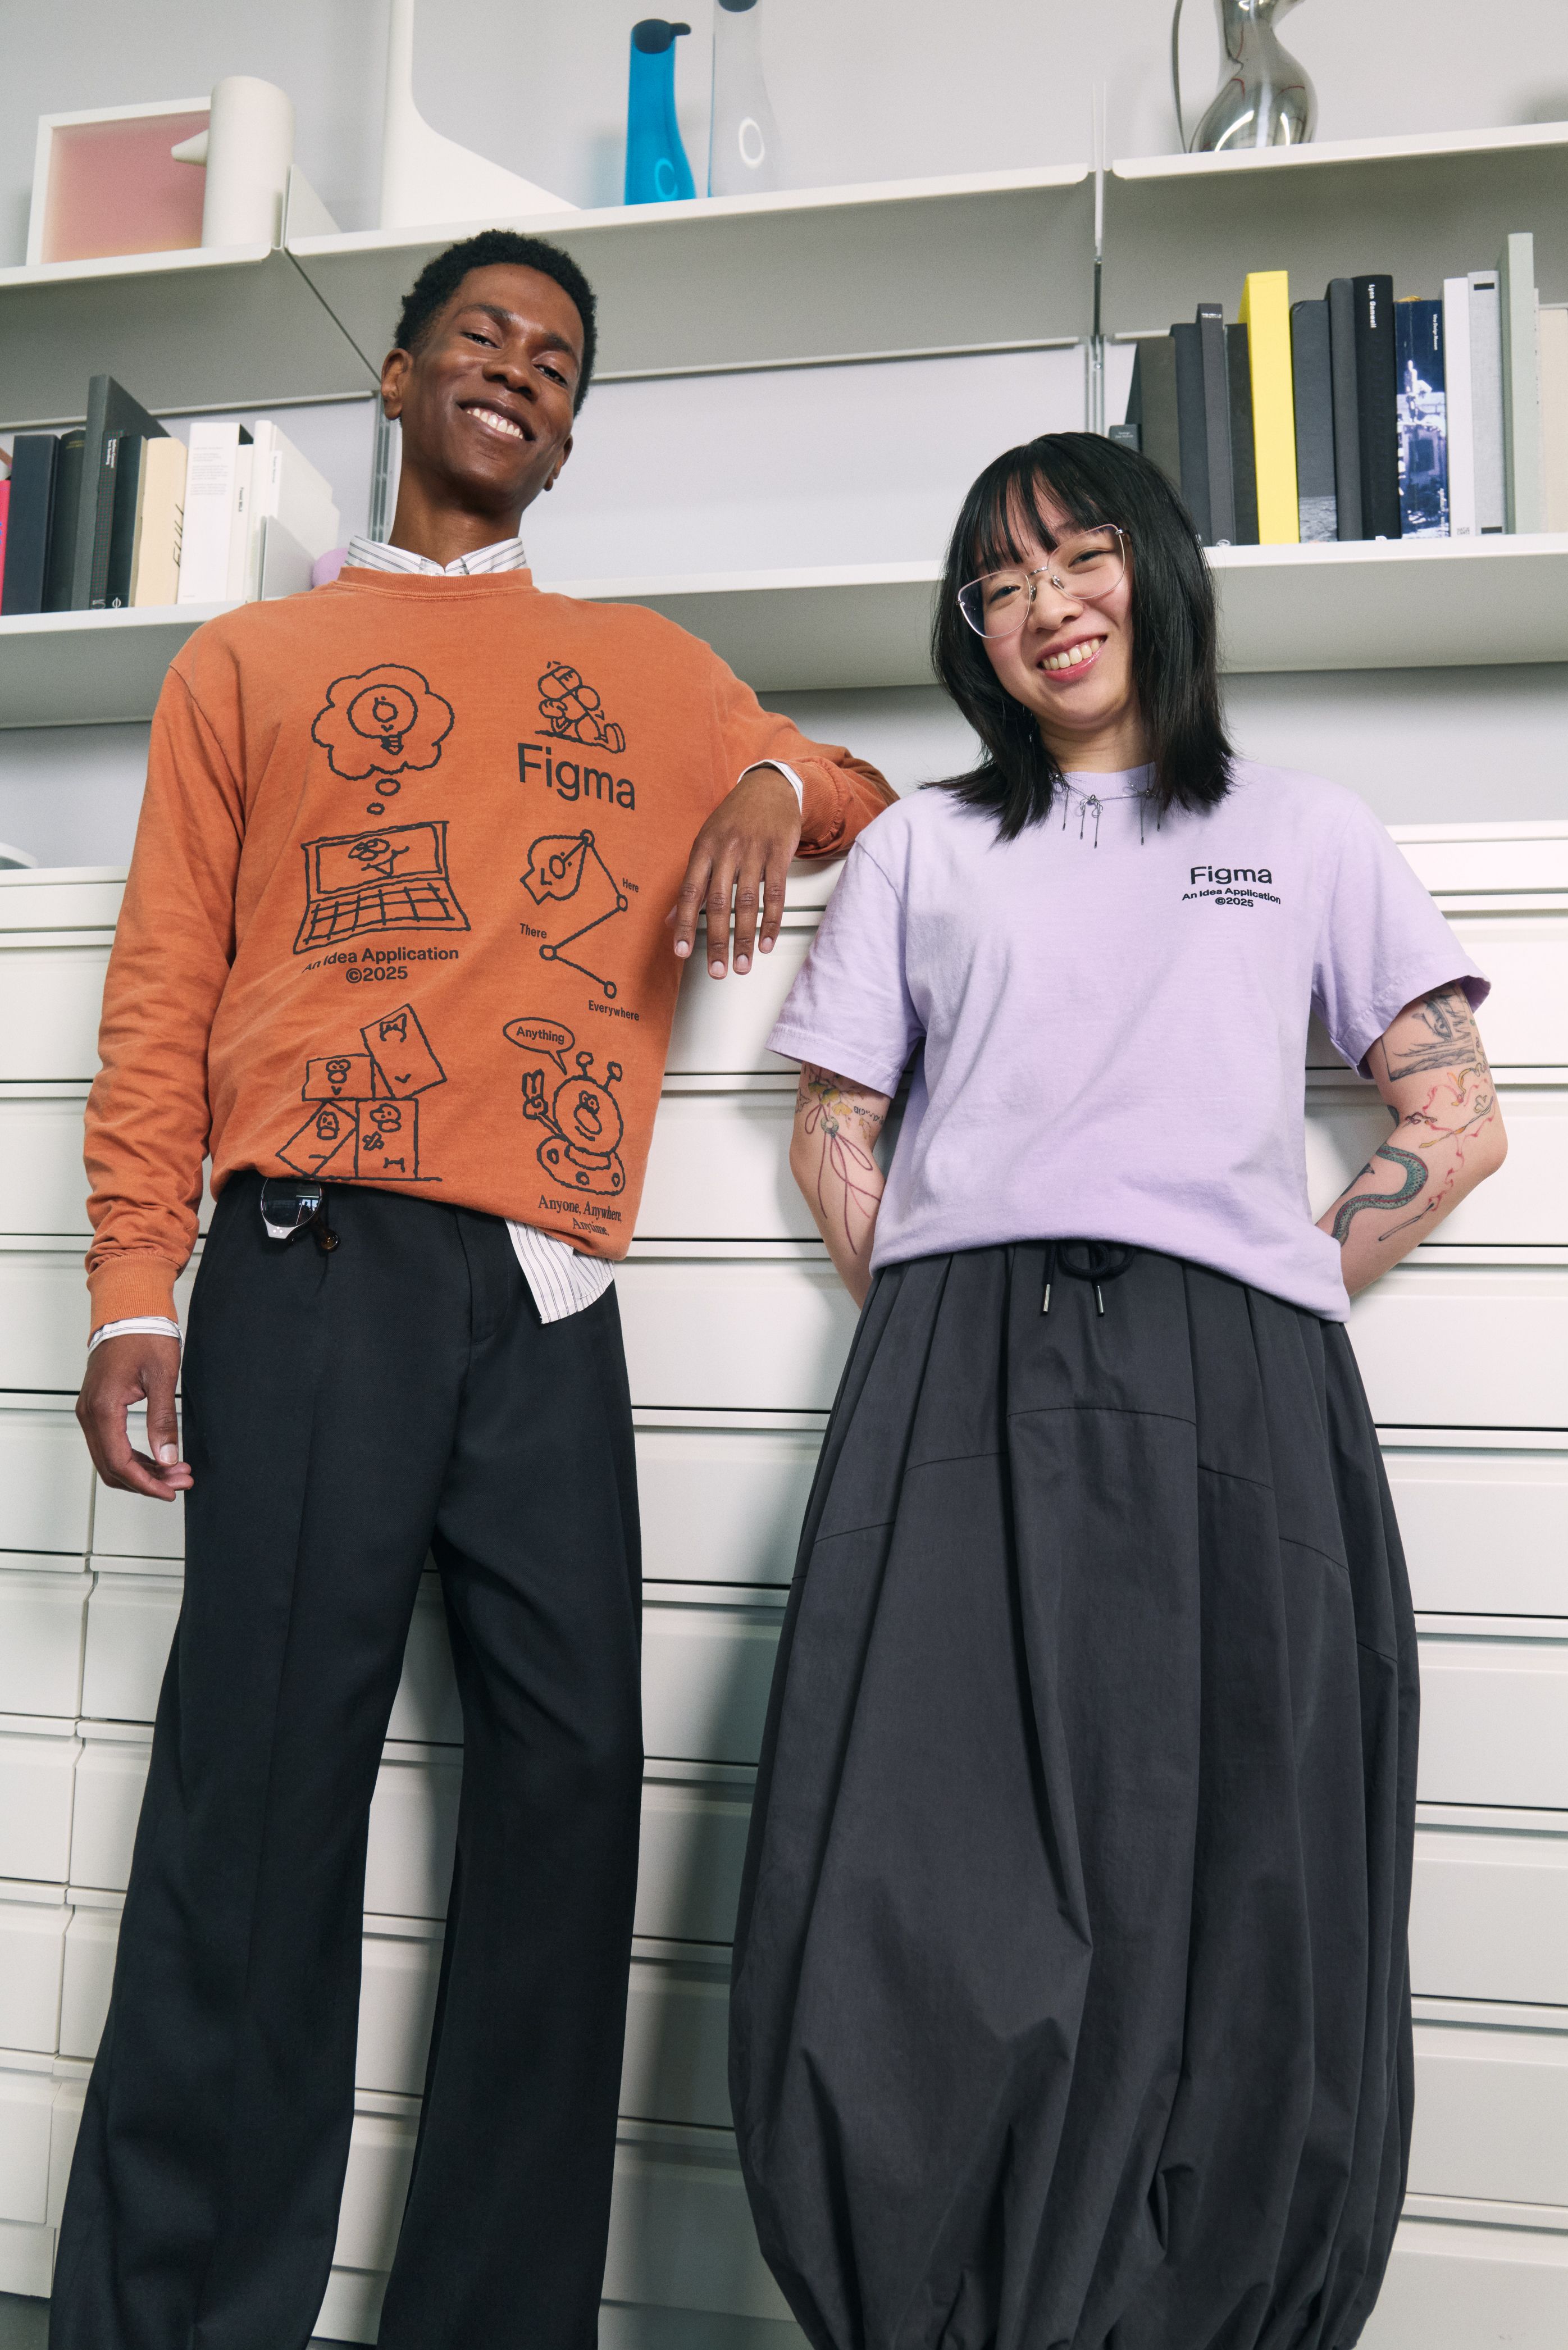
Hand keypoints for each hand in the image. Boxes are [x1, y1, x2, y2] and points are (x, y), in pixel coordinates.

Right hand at [77, 1333, 190, 1501]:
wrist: (129, 1309)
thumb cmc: (144, 1335)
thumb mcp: (162, 1377)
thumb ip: (163, 1420)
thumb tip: (168, 1457)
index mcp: (104, 1408)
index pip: (119, 1462)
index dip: (146, 1483)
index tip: (170, 1491)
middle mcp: (90, 1413)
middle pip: (111, 1467)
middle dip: (146, 1481)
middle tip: (180, 1482)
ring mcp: (90, 1410)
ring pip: (110, 1458)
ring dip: (141, 1471)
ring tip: (175, 1472)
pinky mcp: (98, 1407)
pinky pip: (110, 1443)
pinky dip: (133, 1457)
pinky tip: (159, 1459)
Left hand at [668, 765, 799, 977]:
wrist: (770, 787)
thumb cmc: (735, 818)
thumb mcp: (706, 842)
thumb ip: (691, 881)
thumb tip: (669, 919)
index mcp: (704, 848)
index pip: (689, 892)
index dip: (683, 924)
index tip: (681, 951)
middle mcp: (728, 850)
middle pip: (719, 903)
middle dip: (717, 941)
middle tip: (717, 969)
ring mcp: (755, 851)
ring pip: (748, 902)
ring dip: (745, 938)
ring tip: (744, 963)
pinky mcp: (780, 854)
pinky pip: (776, 894)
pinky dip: (771, 921)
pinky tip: (766, 942)